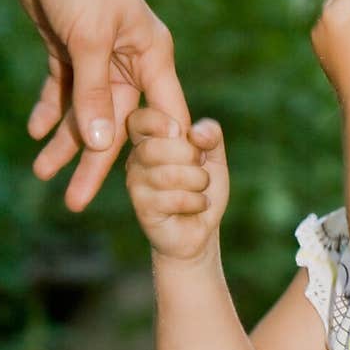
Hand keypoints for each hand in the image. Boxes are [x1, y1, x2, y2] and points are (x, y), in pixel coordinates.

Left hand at [0, 0, 189, 211]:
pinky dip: (50, 109)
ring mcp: (97, 53)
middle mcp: (130, 59)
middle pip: (116, 123)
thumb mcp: (87, 38)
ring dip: (64, 140)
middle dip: (92, 161)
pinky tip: (36, 132)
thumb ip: (93, 95)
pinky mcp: (67, 44)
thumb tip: (99, 145)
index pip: (163, 118)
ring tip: (43, 173)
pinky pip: (62, 88)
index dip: (158, 157)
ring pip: (85, 110)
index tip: (152, 196)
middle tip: (75, 202)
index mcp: (152, 55)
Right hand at [125, 108, 228, 263]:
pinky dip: (197, 202)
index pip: (139, 118)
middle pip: (157, 146)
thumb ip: (211, 135)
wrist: (200, 230)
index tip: (179, 131)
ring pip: (169, 174)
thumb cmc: (202, 189)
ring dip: (198, 182)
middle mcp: (137, 159)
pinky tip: (197, 206)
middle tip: (200, 169)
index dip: (158, 120)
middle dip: (191, 157)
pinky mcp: (143, 207)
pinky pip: (175, 198)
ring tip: (201, 189)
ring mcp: (136, 184)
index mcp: (150, 140)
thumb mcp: (214, 157)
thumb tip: (195, 132)